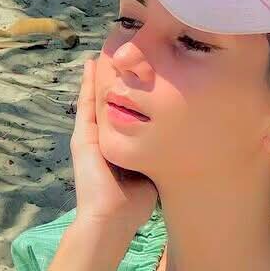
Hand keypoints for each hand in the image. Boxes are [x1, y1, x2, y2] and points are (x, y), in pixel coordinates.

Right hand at [70, 57, 157, 238]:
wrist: (110, 220)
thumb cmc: (134, 204)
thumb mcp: (152, 168)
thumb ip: (162, 152)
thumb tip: (187, 140)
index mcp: (118, 145)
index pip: (125, 112)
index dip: (131, 91)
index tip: (142, 71)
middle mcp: (102, 138)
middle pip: (109, 100)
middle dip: (116, 77)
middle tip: (122, 51)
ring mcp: (89, 137)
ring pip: (96, 97)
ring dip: (101, 74)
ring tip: (107, 49)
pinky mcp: (82, 138)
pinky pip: (86, 105)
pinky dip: (89, 84)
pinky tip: (94, 64)